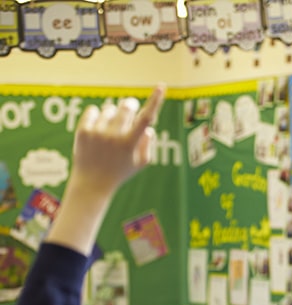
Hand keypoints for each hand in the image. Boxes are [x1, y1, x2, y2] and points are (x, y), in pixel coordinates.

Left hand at [69, 84, 164, 198]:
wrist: (92, 183)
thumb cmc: (120, 172)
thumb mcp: (141, 163)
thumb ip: (148, 144)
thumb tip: (147, 127)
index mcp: (130, 144)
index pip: (146, 118)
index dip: (155, 101)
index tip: (161, 86)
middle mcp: (114, 137)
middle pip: (126, 107)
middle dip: (129, 105)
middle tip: (130, 107)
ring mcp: (97, 133)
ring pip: (109, 109)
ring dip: (112, 115)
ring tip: (109, 131)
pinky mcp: (83, 131)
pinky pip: (93, 111)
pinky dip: (97, 116)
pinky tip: (97, 128)